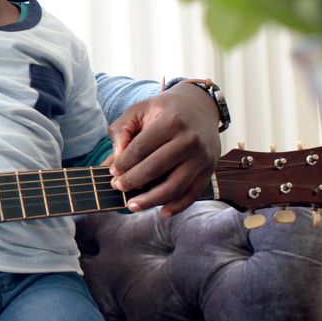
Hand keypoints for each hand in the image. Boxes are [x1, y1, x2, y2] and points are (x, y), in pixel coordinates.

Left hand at [107, 82, 220, 216]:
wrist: (200, 108)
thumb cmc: (164, 110)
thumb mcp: (139, 110)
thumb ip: (122, 129)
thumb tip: (116, 157)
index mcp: (171, 122)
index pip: (141, 148)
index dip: (123, 163)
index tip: (112, 172)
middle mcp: (190, 140)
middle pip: (156, 168)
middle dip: (132, 181)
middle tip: (117, 187)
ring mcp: (202, 157)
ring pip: (175, 186)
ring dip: (151, 200)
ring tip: (132, 206)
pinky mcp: (209, 170)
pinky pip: (193, 194)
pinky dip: (178, 206)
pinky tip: (162, 212)